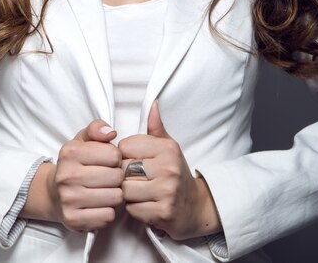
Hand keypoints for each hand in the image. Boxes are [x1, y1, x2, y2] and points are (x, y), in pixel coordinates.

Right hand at [22, 120, 123, 231]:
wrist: (53, 193)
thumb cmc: (74, 163)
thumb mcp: (82, 140)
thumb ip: (97, 128)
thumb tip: (111, 132)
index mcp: (70, 152)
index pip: (114, 154)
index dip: (116, 157)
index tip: (109, 160)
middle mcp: (66, 176)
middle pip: (116, 177)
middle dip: (117, 176)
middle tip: (109, 177)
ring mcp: (69, 200)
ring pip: (115, 197)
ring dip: (115, 194)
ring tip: (106, 189)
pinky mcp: (73, 220)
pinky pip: (108, 216)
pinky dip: (108, 211)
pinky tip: (100, 204)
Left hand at [119, 101, 220, 239]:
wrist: (194, 205)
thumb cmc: (175, 172)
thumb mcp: (168, 146)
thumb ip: (155, 127)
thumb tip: (153, 104)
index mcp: (167, 148)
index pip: (125, 146)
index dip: (123, 154)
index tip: (133, 160)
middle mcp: (168, 168)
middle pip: (123, 168)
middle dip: (124, 174)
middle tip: (134, 177)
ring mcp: (167, 191)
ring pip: (125, 189)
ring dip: (127, 192)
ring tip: (138, 190)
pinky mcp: (162, 213)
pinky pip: (132, 208)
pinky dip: (134, 208)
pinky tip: (144, 203)